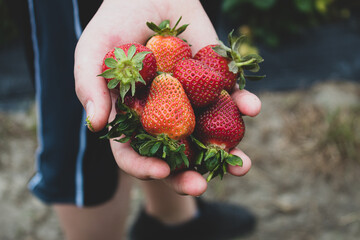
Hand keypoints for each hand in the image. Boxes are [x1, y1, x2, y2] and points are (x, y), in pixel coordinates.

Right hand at [74, 0, 260, 195]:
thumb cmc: (116, 23)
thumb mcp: (94, 51)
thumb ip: (89, 86)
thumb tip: (95, 125)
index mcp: (132, 118)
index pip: (134, 154)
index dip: (145, 167)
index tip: (162, 172)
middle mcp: (163, 117)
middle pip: (175, 155)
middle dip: (189, 174)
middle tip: (203, 183)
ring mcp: (192, 102)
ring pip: (209, 136)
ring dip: (227, 152)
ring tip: (242, 165)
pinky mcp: (215, 84)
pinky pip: (232, 100)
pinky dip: (243, 105)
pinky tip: (251, 107)